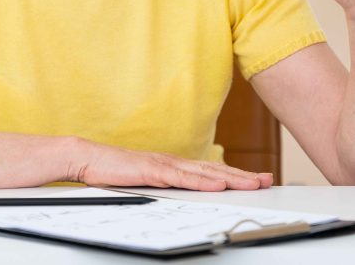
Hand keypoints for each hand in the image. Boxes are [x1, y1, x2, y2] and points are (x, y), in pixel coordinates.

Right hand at [69, 138, 271, 190]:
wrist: (88, 158)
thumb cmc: (115, 171)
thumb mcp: (146, 181)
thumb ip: (166, 186)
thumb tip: (186, 195)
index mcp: (174, 165)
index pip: (211, 171)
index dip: (236, 175)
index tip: (257, 179)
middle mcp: (173, 161)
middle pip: (214, 169)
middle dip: (242, 176)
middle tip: (267, 180)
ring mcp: (163, 164)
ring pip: (203, 172)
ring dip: (229, 178)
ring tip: (251, 184)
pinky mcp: (151, 170)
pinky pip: (181, 178)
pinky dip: (201, 182)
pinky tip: (217, 185)